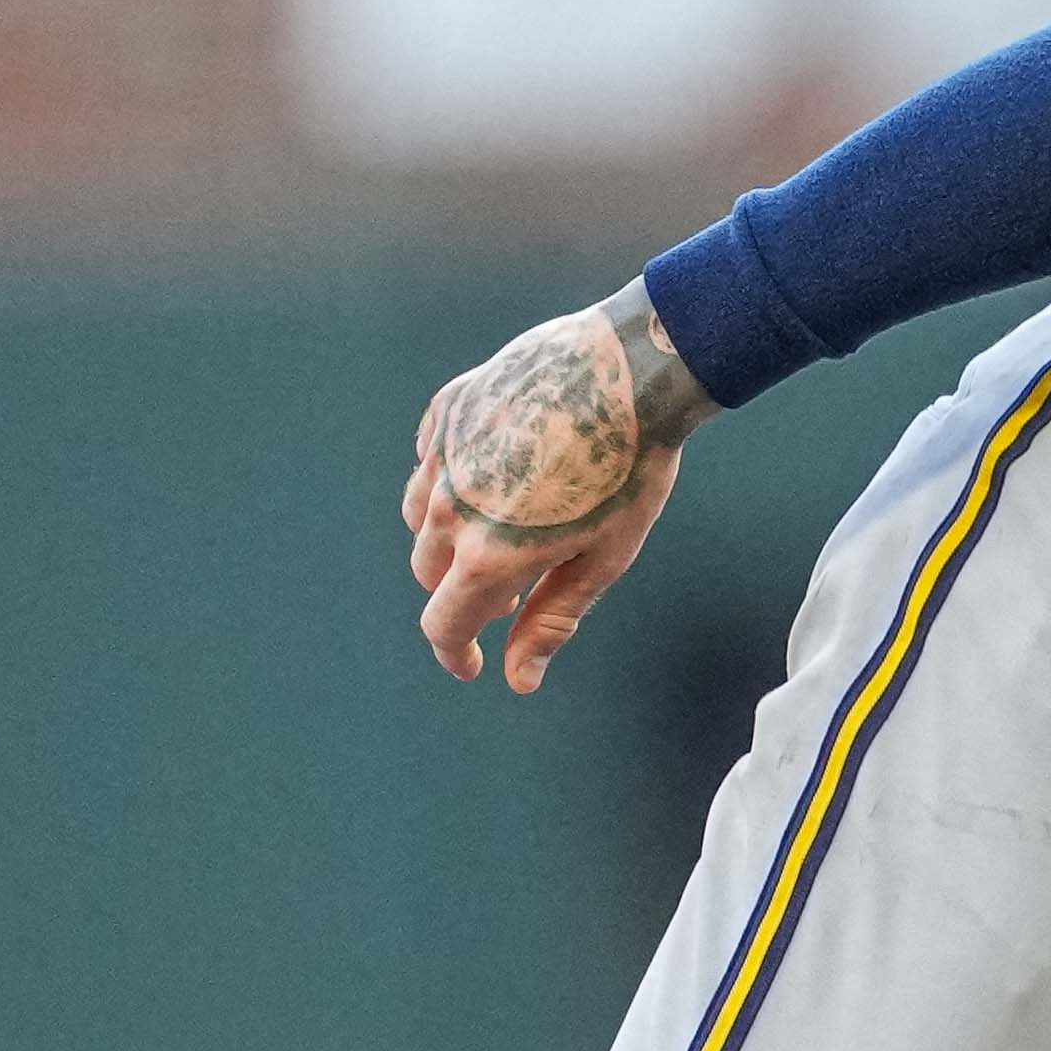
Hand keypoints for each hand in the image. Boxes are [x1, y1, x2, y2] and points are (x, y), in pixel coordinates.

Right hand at [405, 289, 705, 691]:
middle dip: (464, 591)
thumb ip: (552, 619)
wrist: (632, 372)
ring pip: (418, 517)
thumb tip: (518, 679)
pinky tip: (494, 474)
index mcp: (488, 554)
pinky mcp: (447, 411)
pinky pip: (428, 460)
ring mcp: (441, 454)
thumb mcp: (604, 558)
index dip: (456, 652)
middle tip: (517, 584)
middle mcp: (449, 507)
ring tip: (505, 529)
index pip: (444, 624)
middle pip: (429, 573)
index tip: (472, 663)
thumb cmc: (631, 470)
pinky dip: (450, 480)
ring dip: (449, 538)